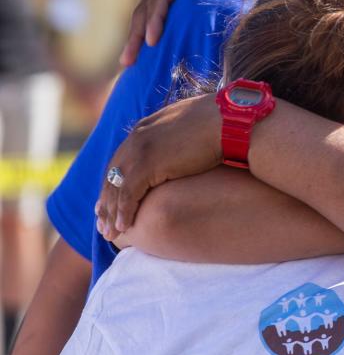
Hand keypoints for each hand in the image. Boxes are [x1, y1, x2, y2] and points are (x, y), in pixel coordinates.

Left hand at [95, 94, 221, 240]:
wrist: (230, 122)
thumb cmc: (222, 124)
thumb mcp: (191, 125)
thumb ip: (178, 134)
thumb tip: (186, 143)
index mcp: (146, 127)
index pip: (121, 159)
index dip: (115, 181)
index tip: (110, 199)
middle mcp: (137, 138)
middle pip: (113, 174)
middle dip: (106, 200)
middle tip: (102, 222)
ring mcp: (140, 151)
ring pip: (115, 187)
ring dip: (111, 212)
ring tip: (110, 233)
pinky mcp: (147, 165)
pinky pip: (128, 194)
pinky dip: (123, 212)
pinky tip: (123, 227)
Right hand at [119, 0, 255, 65]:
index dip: (155, 20)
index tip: (152, 41)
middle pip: (145, 9)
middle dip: (135, 35)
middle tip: (127, 62)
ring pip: (148, 13)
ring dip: (137, 36)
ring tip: (129, 61)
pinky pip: (160, 14)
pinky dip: (150, 29)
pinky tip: (149, 48)